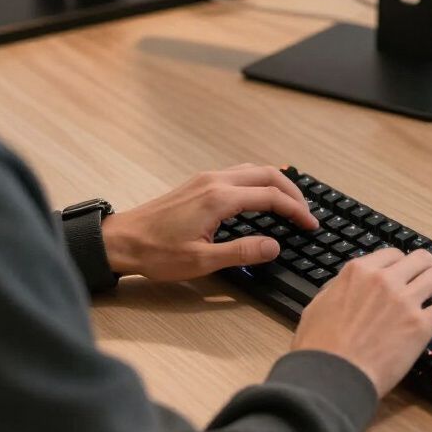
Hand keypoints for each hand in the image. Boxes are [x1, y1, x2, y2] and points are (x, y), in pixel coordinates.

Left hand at [101, 164, 317, 281]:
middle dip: (293, 191)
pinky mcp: (199, 182)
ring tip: (291, 203)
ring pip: (253, 169)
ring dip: (276, 183)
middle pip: (267, 174)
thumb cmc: (156, 252)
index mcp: (219, 198)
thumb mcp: (201, 261)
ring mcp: (206, 178)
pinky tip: (261, 194)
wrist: (121, 240)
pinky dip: (260, 180)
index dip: (295, 210)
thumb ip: (242, 252)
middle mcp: (215, 181)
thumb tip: (274, 246)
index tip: (310, 225)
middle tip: (307, 213)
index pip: (271, 196)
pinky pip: (239, 172)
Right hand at [291, 248, 431, 397]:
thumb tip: (347, 286)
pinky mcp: (420, 325)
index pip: (393, 254)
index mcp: (359, 271)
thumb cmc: (318, 349)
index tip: (411, 275)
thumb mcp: (318, 305)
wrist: (330, 376)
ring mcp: (404, 300)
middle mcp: (384, 279)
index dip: (406, 265)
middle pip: (421, 259)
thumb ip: (337, 289)